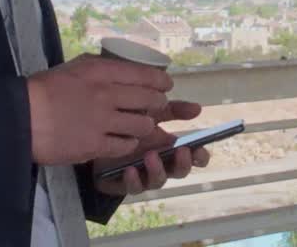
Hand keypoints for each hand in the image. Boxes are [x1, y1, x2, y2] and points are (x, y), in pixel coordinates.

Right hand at [27, 54, 171, 164]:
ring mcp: (101, 122)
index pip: (144, 74)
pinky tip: (124, 141)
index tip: (165, 86)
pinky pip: (125, 146)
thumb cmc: (44, 89)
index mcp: (100, 71)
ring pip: (142, 125)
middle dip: (158, 105)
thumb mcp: (74, 67)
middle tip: (157, 107)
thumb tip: (122, 67)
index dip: (160, 82)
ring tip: (140, 126)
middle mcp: (105, 94)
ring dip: (144, 126)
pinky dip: (129, 144)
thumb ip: (100, 67)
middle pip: (149, 100)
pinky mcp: (94, 145)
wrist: (21, 118)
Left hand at [93, 100, 211, 195]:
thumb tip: (198, 108)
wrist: (95, 131)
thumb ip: (174, 110)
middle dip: (183, 163)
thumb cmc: (129, 123)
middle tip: (181, 151)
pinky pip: (131, 188)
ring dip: (158, 170)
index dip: (200, 156)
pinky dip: (132, 180)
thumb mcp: (152, 113)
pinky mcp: (122, 184)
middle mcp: (160, 165)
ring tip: (151, 156)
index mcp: (171, 149)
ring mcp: (143, 176)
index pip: (193, 157)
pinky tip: (129, 170)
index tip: (200, 149)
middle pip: (179, 172)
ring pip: (157, 181)